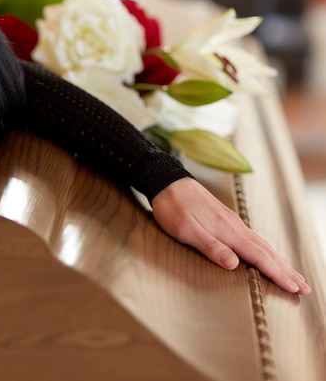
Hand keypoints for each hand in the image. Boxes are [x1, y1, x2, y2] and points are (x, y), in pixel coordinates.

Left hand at [151, 177, 310, 294]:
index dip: (278, 274)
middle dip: (286, 271)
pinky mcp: (227, 220)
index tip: (294, 288)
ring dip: (279, 262)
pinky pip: (253, 239)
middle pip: (267, 252)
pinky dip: (266, 251)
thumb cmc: (173, 207)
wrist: (169, 182)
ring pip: (263, 245)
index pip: (260, 257)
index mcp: (228, 231)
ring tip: (293, 275)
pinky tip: (267, 255)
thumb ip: (210, 246)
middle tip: (303, 288)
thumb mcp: (186, 230)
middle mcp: (236, 226)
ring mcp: (232, 222)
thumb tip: (233, 264)